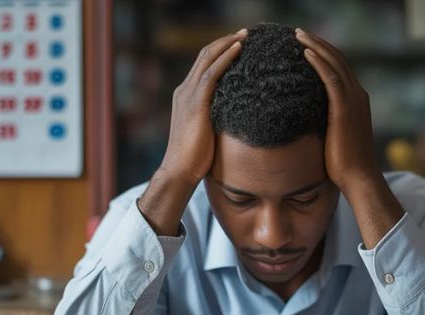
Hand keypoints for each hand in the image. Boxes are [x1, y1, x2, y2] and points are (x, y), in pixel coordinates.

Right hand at [159, 29, 246, 183]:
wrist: (179, 171)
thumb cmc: (195, 158)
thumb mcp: (207, 131)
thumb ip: (217, 118)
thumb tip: (238, 117)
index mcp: (186, 96)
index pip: (203, 65)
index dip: (219, 51)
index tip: (237, 43)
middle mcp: (184, 91)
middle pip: (205, 56)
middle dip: (225, 41)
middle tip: (244, 33)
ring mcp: (188, 96)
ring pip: (208, 59)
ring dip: (227, 44)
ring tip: (245, 35)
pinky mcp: (195, 104)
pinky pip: (212, 74)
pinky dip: (225, 58)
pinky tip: (238, 50)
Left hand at [297, 28, 404, 248]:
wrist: (359, 179)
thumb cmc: (343, 165)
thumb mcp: (331, 138)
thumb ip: (321, 123)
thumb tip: (300, 121)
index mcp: (355, 101)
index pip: (339, 68)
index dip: (322, 53)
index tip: (304, 44)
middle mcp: (357, 95)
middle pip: (337, 59)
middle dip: (318, 43)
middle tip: (298, 32)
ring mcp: (353, 101)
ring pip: (334, 63)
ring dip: (316, 46)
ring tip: (297, 35)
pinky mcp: (345, 109)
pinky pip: (331, 78)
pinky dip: (318, 63)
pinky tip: (304, 53)